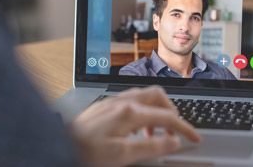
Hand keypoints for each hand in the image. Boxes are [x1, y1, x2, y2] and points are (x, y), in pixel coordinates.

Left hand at [70, 86, 200, 166]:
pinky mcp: (104, 105)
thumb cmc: (86, 153)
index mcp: (130, 113)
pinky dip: (142, 112)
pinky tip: (136, 129)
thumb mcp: (122, 156)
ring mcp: (112, 101)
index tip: (194, 138)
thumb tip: (173, 141)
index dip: (184, 129)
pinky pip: (131, 100)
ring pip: (145, 96)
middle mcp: (122, 102)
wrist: (58, 146)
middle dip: (172, 112)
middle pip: (158, 96)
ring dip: (156, 112)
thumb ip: (151, 146)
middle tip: (175, 130)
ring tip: (154, 134)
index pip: (167, 117)